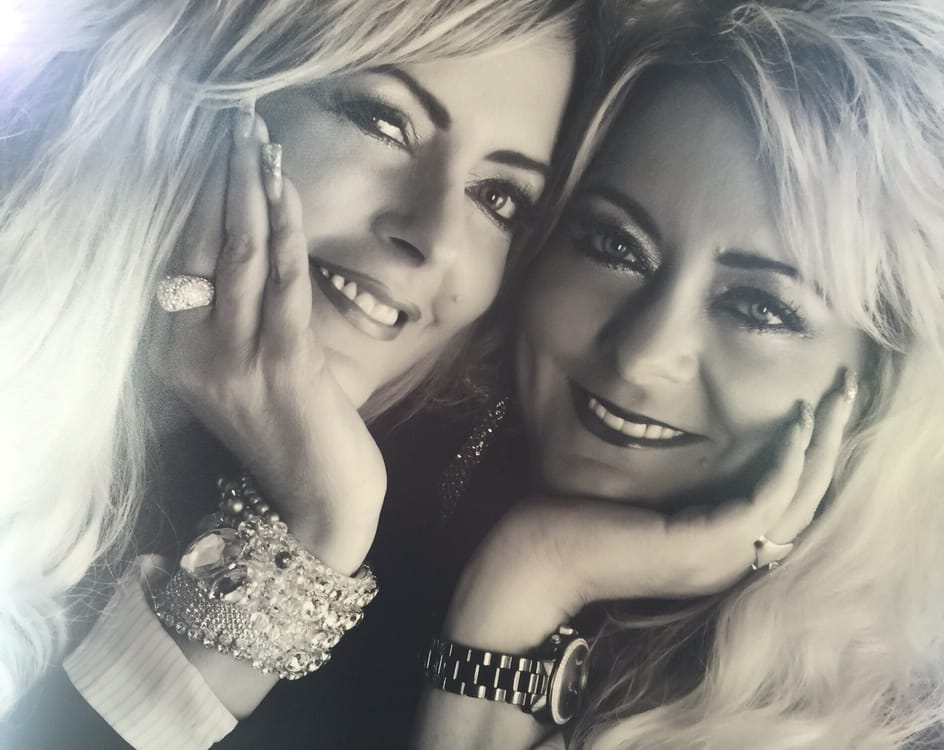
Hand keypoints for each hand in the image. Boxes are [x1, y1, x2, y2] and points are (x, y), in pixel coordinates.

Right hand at [151, 107, 384, 573]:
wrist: (318, 511)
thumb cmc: (294, 440)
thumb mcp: (251, 378)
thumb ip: (245, 324)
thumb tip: (260, 254)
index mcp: (179, 358)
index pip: (180, 260)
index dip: (195, 200)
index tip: (213, 149)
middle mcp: (194, 356)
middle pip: (202, 247)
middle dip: (221, 178)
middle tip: (237, 123)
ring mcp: (237, 361)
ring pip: (238, 256)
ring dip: (251, 190)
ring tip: (258, 140)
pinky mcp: (285, 365)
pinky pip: (282, 282)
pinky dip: (284, 231)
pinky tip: (285, 192)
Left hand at [446, 373, 857, 648]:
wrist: (538, 560)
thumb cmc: (578, 520)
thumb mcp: (644, 495)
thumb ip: (682, 479)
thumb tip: (699, 429)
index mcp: (718, 548)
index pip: (787, 502)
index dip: (813, 454)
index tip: (822, 404)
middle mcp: (731, 558)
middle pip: (807, 499)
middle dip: (831, 442)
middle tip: (848, 390)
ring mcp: (722, 557)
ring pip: (798, 497)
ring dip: (820, 445)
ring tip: (835, 397)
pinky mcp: (706, 546)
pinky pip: (767, 499)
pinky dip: (786, 460)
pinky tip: (794, 422)